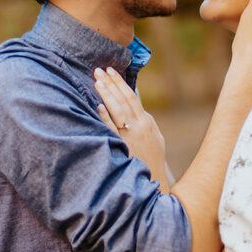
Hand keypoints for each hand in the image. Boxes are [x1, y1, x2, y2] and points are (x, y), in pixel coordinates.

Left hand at [94, 67, 169, 190]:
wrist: (152, 181)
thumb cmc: (151, 157)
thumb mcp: (153, 134)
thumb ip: (144, 117)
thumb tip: (135, 100)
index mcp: (146, 122)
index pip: (132, 96)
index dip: (120, 82)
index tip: (111, 70)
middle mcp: (138, 127)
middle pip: (123, 100)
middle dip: (110, 83)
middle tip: (99, 70)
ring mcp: (128, 137)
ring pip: (117, 111)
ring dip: (106, 95)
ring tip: (97, 81)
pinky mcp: (121, 147)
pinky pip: (111, 129)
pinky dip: (105, 117)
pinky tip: (98, 106)